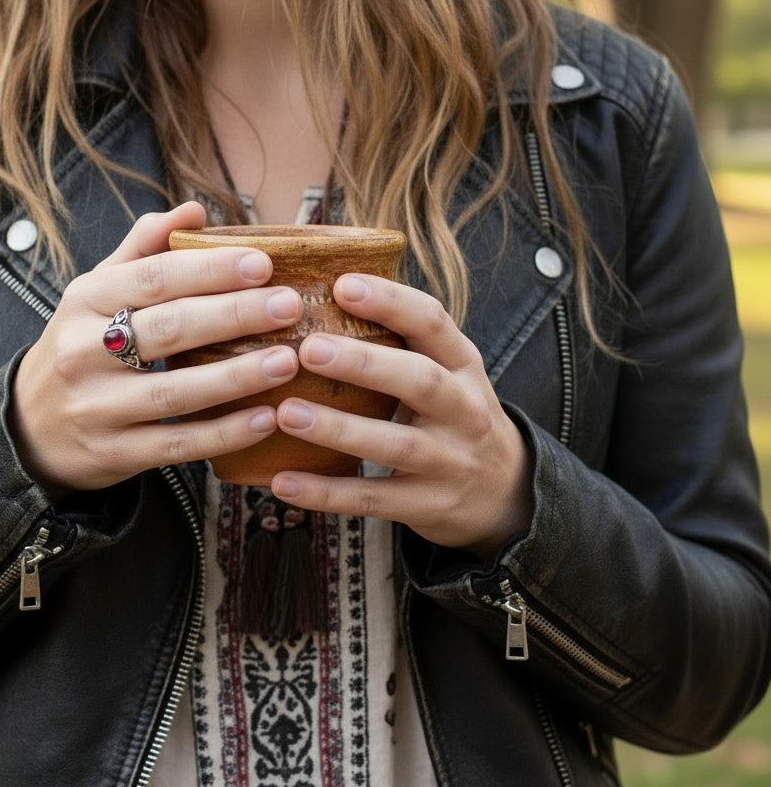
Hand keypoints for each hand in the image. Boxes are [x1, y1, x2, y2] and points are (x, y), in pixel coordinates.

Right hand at [8, 202, 301, 496]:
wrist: (30, 427)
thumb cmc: (81, 345)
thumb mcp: (95, 291)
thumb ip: (143, 249)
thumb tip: (194, 210)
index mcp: (86, 301)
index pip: (153, 277)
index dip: (210, 269)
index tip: (262, 263)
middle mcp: (84, 351)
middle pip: (168, 329)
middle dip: (234, 315)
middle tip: (288, 305)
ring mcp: (97, 407)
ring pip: (174, 391)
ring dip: (236, 376)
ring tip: (287, 361)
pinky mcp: (113, 453)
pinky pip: (176, 444)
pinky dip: (223, 434)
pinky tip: (264, 419)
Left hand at [269, 273, 532, 563]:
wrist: (505, 491)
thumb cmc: (452, 413)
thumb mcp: (446, 370)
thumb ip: (401, 337)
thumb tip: (325, 281)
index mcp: (463, 364)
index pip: (432, 322)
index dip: (390, 301)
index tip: (342, 285)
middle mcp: (463, 409)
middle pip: (418, 380)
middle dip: (363, 364)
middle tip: (308, 349)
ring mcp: (449, 461)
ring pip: (393, 443)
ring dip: (337, 429)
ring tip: (286, 413)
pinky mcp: (428, 505)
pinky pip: (372, 499)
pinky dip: (326, 493)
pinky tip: (282, 481)